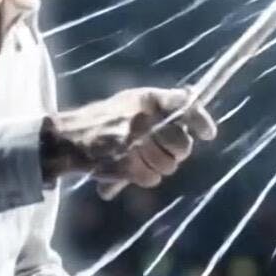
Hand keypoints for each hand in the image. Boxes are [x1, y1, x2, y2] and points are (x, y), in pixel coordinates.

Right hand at [39, 87, 216, 186]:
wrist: (67, 136)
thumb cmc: (104, 118)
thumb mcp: (131, 100)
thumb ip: (161, 102)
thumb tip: (194, 97)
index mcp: (146, 97)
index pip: (183, 105)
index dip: (199, 121)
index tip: (208, 134)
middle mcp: (142, 117)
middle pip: (181, 144)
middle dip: (177, 154)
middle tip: (167, 154)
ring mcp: (133, 141)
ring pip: (168, 165)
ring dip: (159, 168)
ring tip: (143, 161)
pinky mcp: (124, 163)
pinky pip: (151, 178)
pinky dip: (145, 178)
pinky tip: (132, 170)